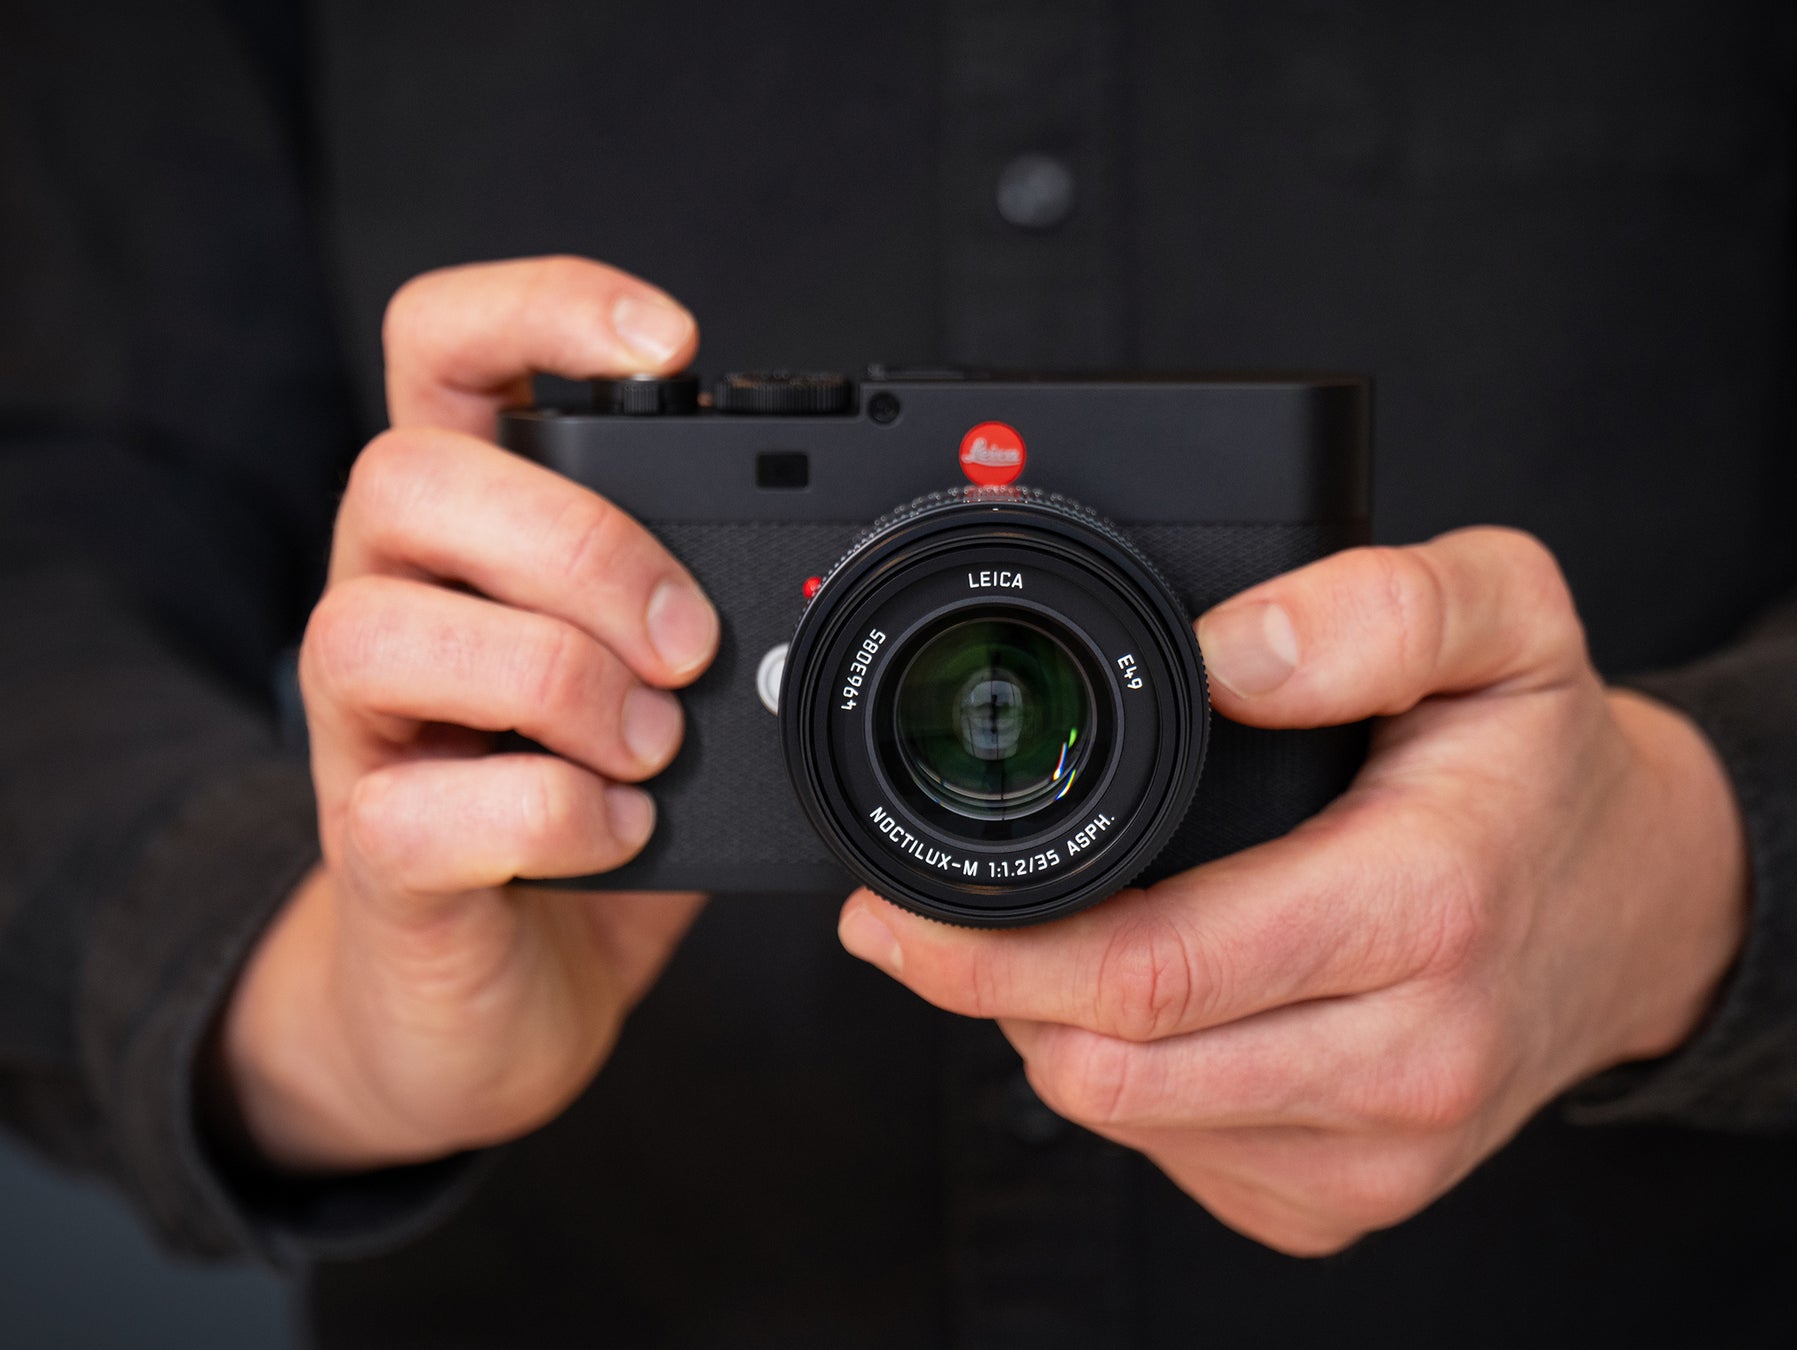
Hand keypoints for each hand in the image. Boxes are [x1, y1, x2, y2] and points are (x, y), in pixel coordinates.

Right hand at [216, 257, 713, 1171]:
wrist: (500, 988)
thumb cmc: (590, 807)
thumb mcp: (663, 678)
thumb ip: (713, 608)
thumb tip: (841, 573)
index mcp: (469, 529)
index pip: (443, 345)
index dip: (540, 305)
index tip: (671, 343)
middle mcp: (390, 597)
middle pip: (408, 474)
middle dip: (579, 543)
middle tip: (690, 642)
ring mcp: (361, 726)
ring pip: (379, 628)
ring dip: (560, 681)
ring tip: (656, 746)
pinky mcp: (371, 849)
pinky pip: (421, 806)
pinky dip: (553, 819)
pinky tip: (621, 831)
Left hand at [837, 528, 1747, 1254]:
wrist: (1645, 912)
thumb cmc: (1546, 764)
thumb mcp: (1506, 614)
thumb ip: (1374, 605)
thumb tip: (1223, 656)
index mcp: (1424, 911)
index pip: (1154, 969)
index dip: (995, 946)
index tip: (897, 904)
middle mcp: (1406, 1060)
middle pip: (1111, 1068)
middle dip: (987, 994)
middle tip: (926, 918)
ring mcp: (1378, 1156)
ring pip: (1126, 1120)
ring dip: (1050, 1034)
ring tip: (1057, 936)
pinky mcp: (1348, 1201)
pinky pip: (1174, 1156)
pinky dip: (1127, 1080)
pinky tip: (1151, 1000)